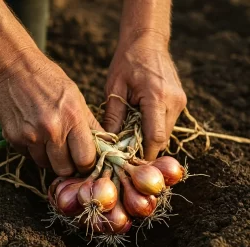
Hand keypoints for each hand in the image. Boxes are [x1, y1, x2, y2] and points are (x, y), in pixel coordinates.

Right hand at [0, 50, 102, 175]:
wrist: (14, 68)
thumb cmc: (49, 81)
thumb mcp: (77, 98)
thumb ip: (91, 125)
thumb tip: (106, 145)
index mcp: (72, 118)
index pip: (85, 159)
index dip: (87, 164)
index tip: (85, 161)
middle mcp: (51, 130)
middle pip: (64, 169)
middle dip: (68, 166)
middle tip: (68, 156)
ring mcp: (30, 135)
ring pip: (45, 165)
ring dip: (50, 158)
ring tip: (49, 140)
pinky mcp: (13, 138)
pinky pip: (28, 157)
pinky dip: (34, 151)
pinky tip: (34, 134)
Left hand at [103, 32, 186, 160]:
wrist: (148, 41)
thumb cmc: (127, 62)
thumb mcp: (114, 89)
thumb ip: (114, 117)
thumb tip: (110, 143)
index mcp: (157, 97)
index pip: (155, 138)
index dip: (144, 154)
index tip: (130, 162)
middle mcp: (174, 102)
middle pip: (162, 139)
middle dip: (145, 148)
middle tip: (127, 150)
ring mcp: (180, 102)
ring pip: (166, 133)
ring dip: (150, 138)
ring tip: (132, 135)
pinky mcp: (180, 101)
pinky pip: (167, 123)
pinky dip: (154, 128)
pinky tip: (141, 123)